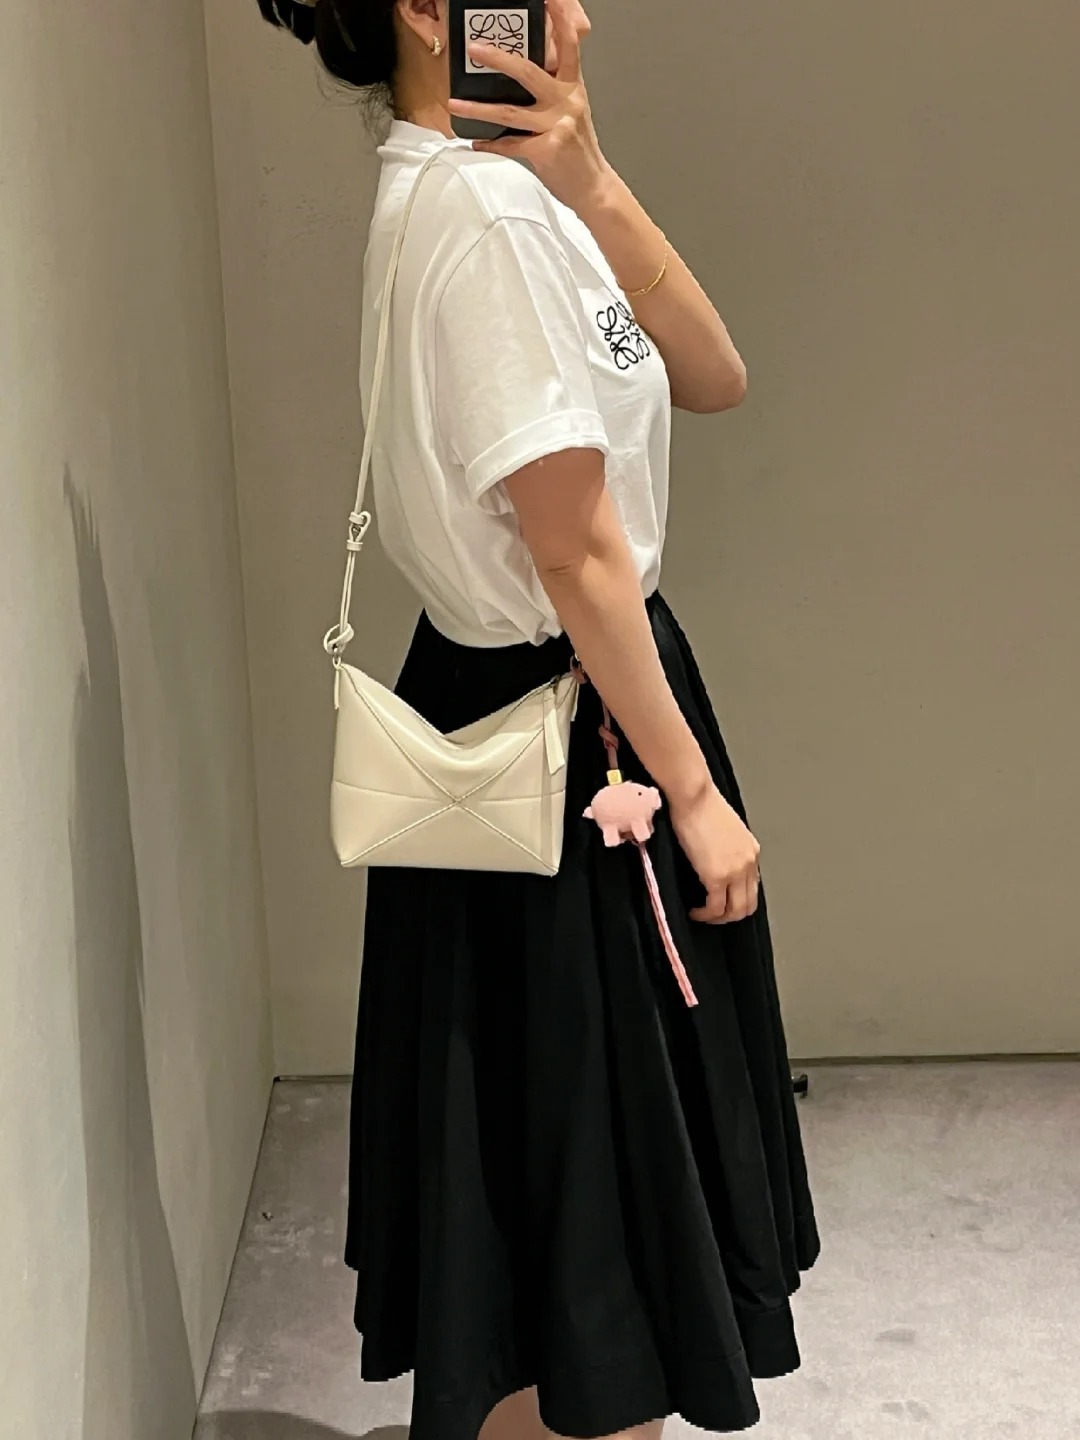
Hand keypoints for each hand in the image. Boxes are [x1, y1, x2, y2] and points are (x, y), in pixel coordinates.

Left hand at [447, 0, 611, 214]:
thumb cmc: (578, 150)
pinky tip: (475, 142)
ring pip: (509, 112)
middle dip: (498, 59)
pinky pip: (510, 145)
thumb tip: (519, 75)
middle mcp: (566, 101)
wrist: (593, 187)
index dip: (559, 19)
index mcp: (572, 86)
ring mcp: (556, 125)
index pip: (568, 44)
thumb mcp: (572, 111)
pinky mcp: (546, 150)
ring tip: (454, 103)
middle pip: (528, 71)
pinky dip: (490, 144)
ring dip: (477, 108)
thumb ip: (552, 90)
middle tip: (475, 48)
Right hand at [668, 783, 761, 924]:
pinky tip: (694, 911)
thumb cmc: (700, 803)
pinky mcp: (717, 877)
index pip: (752, 886)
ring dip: (718, 918)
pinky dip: (705, 914)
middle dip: (730, 915)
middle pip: (748, 904)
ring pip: (735, 911)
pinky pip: (715, 907)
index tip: (721, 902)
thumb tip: (713, 860)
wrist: (693, 796)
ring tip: (702, 916)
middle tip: (712, 916)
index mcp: (751, 850)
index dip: (737, 899)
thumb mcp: (722, 827)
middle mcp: (749, 862)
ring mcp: (735, 871)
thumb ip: (725, 848)